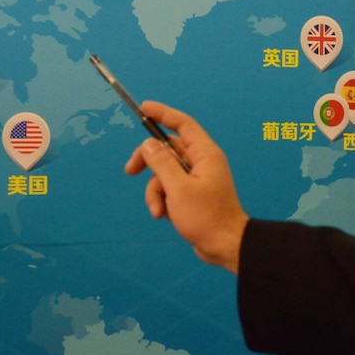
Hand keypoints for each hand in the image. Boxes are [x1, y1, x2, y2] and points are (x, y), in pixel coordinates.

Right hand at [125, 101, 247, 272]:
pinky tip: (164, 215)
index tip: (144, 108)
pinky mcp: (191, 194)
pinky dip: (162, 200)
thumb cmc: (207, 217)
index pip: (183, 125)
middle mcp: (201, 162)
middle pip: (166, 150)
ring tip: (158, 210)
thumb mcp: (178, 189)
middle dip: (148, 163)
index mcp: (205, 154)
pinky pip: (169, 188)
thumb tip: (148, 144)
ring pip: (164, 173)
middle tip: (130, 171)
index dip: (163, 114)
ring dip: (155, 191)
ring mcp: (196, 178)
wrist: (224, 246)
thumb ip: (161, 163)